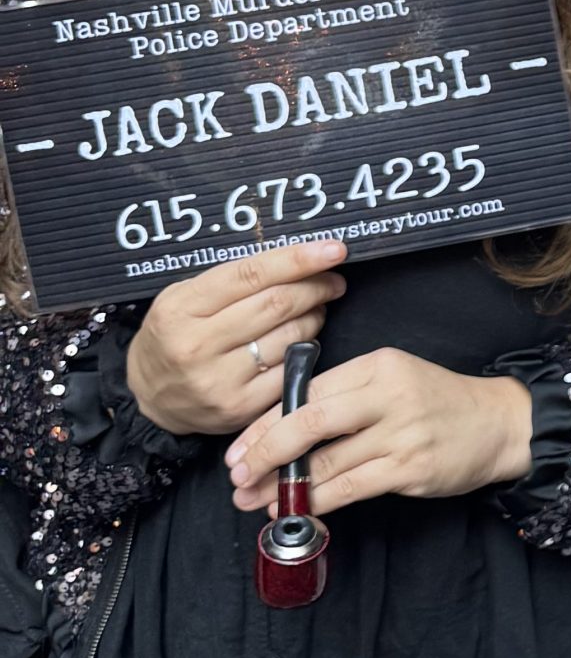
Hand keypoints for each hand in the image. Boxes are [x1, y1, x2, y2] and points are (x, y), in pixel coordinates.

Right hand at [124, 239, 349, 436]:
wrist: (150, 397)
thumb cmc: (176, 335)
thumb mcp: (185, 298)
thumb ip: (233, 279)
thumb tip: (296, 259)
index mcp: (180, 308)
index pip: (251, 274)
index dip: (298, 259)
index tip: (334, 249)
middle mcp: (196, 345)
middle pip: (277, 304)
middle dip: (315, 286)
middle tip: (332, 280)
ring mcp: (218, 380)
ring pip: (290, 336)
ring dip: (314, 316)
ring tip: (315, 308)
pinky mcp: (239, 407)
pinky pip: (291, 369)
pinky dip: (306, 349)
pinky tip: (303, 341)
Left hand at [224, 348, 533, 514]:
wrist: (500, 424)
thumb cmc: (438, 404)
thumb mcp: (394, 381)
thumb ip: (345, 398)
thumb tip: (279, 433)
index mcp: (378, 365)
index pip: (306, 392)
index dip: (263, 424)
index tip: (236, 449)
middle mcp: (389, 394)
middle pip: (308, 422)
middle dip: (262, 454)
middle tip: (236, 477)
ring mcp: (402, 433)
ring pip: (325, 462)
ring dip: (282, 488)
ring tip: (254, 502)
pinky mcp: (411, 468)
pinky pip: (350, 489)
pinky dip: (317, 502)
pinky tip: (296, 511)